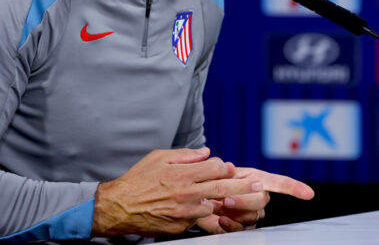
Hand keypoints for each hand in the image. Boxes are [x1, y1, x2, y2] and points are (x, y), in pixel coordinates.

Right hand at [91, 148, 262, 236]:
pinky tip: (198, 210)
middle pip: (223, 187)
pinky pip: (199, 219)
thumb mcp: (159, 158)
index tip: (226, 167)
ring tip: (229, 200)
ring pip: (213, 206)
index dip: (223, 166)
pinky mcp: (182, 226)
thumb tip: (205, 152)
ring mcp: (185, 212)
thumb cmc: (137, 180)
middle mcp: (187, 193)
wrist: (120, 207)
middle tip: (258, 186)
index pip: (215, 167)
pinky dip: (201, 214)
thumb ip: (185, 155)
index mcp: (182, 174)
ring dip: (219, 201)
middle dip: (243, 185)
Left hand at [196, 167, 313, 233]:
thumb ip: (221, 167)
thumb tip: (227, 167)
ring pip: (252, 216)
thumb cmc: (212, 181)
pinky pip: (242, 230)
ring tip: (219, 205)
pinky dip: (230, 225)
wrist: (201, 198)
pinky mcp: (242, 227)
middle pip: (262, 200)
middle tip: (227, 199)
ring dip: (233, 212)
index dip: (294, 187)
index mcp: (257, 179)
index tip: (308, 194)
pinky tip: (221, 219)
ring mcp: (252, 213)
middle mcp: (258, 196)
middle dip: (244, 200)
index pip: (279, 182)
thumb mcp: (216, 170)